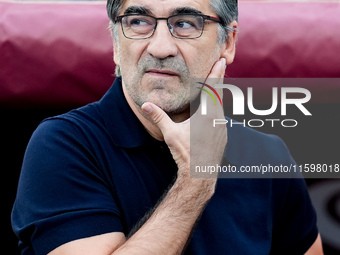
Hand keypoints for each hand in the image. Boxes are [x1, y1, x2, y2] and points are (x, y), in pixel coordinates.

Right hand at [142, 58, 227, 198]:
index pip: (213, 88)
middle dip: (218, 79)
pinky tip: (213, 109)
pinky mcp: (223, 135)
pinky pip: (222, 116)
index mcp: (207, 114)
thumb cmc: (186, 153)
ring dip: (218, 95)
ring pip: (222, 106)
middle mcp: (218, 119)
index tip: (222, 60)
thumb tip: (145, 105)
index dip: (217, 73)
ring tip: (216, 85)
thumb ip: (159, 117)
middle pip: (219, 94)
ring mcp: (222, 128)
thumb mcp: (170, 134)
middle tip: (220, 65)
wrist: (200, 174)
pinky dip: (218, 108)